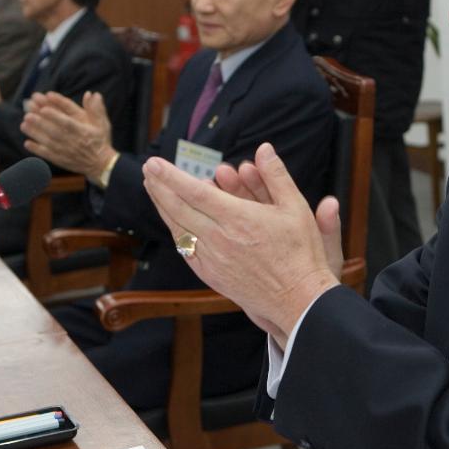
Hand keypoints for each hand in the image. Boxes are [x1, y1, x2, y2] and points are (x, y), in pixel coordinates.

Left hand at [21, 90, 115, 177]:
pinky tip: (27, 143)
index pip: (67, 122)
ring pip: (48, 142)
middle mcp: (72, 141)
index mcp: (82, 131)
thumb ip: (96, 109)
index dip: (55, 115)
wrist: (101, 164)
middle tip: (28, 114)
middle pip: (54, 131)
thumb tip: (93, 94)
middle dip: (40, 123)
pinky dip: (37, 150)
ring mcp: (65, 151)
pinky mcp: (61, 159)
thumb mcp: (102, 123)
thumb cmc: (100, 141)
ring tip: (24, 124)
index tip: (44, 108)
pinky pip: (47, 155)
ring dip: (35, 133)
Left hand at [142, 143, 340, 346]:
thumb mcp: (296, 208)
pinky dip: (175, 231)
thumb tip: (264, 148)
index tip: (154, 163)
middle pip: (178, 209)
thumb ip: (277, 175)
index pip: (194, 192)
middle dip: (159, 187)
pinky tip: (172, 221)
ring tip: (153, 190)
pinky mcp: (210, 275)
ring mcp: (212, 259)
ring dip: (162, 207)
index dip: (171, 176)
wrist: (298, 300)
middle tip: (147, 170)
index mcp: (238, 219)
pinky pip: (185, 249)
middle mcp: (219, 239)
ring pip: (178, 229)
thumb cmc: (301, 253)